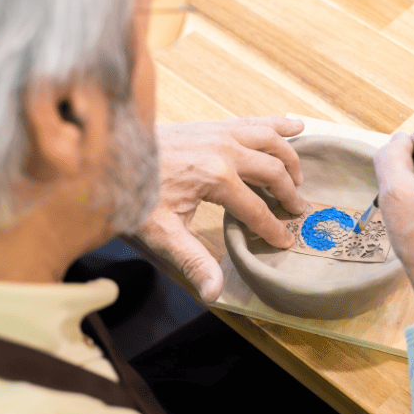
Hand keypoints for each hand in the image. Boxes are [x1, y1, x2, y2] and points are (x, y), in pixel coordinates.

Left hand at [137, 117, 305, 302]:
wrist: (114, 155)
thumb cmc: (137, 193)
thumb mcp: (163, 232)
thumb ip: (194, 260)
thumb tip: (214, 292)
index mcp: (216, 177)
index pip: (256, 209)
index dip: (273, 228)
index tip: (285, 241)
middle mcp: (224, 149)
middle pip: (273, 171)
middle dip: (290, 193)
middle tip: (298, 211)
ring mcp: (220, 132)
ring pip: (270, 140)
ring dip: (289, 157)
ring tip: (299, 177)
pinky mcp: (213, 125)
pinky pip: (254, 121)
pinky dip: (277, 124)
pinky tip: (296, 125)